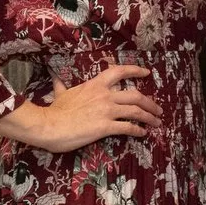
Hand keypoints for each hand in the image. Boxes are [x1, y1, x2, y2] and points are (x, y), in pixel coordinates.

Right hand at [0, 63, 161, 153]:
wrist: (48, 125)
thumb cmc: (54, 111)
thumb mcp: (60, 94)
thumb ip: (62, 86)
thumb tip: (56, 78)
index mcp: (95, 85)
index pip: (119, 72)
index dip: (135, 71)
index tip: (147, 73)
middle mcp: (105, 95)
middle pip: (136, 95)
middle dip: (150, 102)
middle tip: (158, 109)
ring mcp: (106, 111)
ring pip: (136, 111)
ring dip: (149, 117)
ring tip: (156, 122)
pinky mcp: (105, 127)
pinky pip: (128, 128)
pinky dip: (138, 130)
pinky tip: (143, 133)